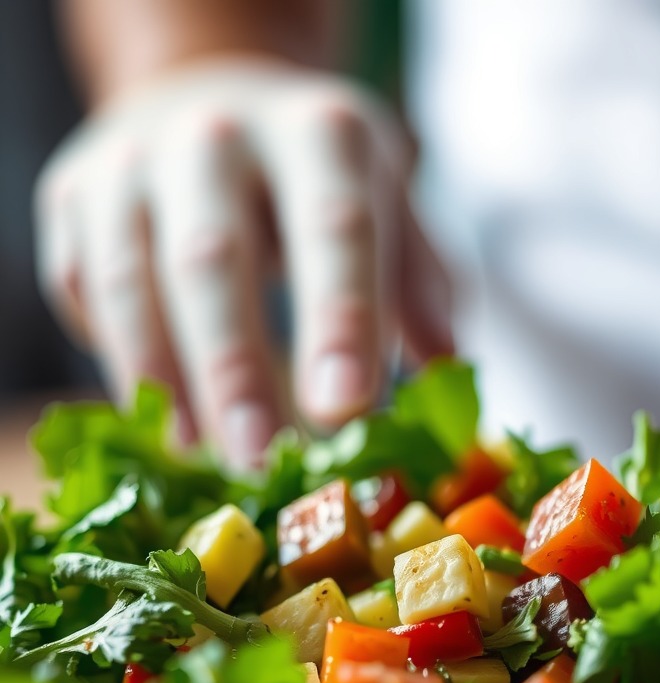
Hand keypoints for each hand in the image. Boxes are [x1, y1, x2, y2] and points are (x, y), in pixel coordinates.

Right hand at [35, 58, 453, 467]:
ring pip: (134, 281)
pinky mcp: (75, 198)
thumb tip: (446, 371)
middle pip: (214, 258)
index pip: (334, 227)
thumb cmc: (324, 182)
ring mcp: (132, 161)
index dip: (340, 319)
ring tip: (207, 459)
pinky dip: (124, 362)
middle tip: (262, 460)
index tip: (347, 409)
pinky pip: (88, 289)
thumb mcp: (391, 208)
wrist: (218, 105)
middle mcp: (218, 135)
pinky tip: (169, 422)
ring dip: (169, 381)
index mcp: (319, 133)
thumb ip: (421, 286)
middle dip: (236, 369)